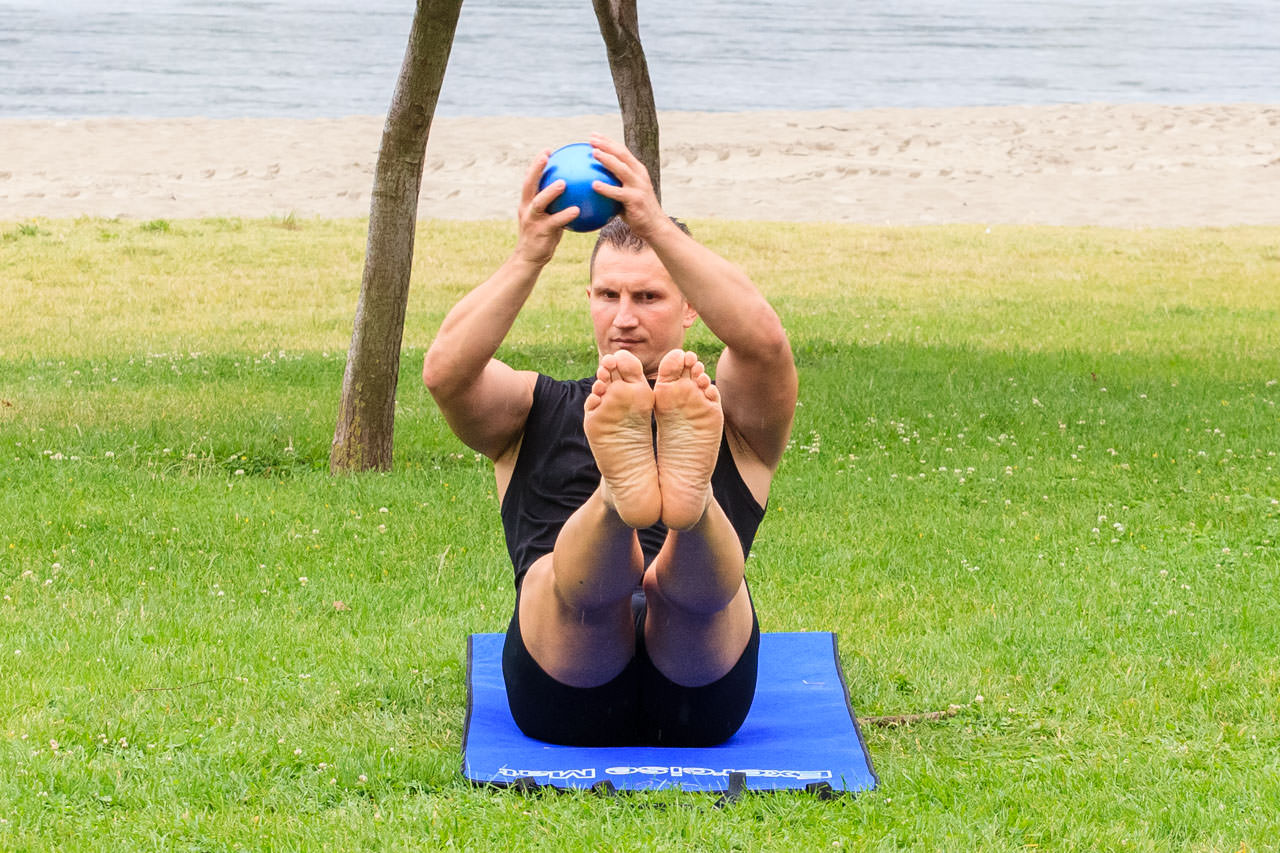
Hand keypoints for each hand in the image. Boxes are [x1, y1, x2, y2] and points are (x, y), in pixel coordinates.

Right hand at [514, 149, 580, 265]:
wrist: (530, 259)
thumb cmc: (543, 236)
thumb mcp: (548, 217)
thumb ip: (556, 205)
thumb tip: (575, 192)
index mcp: (527, 202)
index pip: (530, 178)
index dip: (537, 163)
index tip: (548, 150)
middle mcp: (527, 208)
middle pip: (529, 184)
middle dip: (536, 168)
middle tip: (547, 155)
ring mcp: (532, 220)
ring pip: (538, 202)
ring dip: (550, 191)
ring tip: (563, 183)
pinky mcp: (540, 232)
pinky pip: (554, 222)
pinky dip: (565, 215)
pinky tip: (577, 210)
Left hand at [587, 133, 669, 241]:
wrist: (654, 226)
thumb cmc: (636, 211)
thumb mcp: (626, 194)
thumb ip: (614, 185)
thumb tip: (590, 181)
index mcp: (638, 170)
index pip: (622, 151)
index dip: (608, 141)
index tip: (593, 135)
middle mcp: (639, 175)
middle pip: (622, 154)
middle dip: (606, 144)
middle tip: (591, 139)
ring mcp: (638, 187)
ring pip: (621, 169)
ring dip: (607, 159)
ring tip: (593, 153)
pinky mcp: (635, 200)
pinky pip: (618, 193)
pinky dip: (606, 188)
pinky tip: (593, 184)